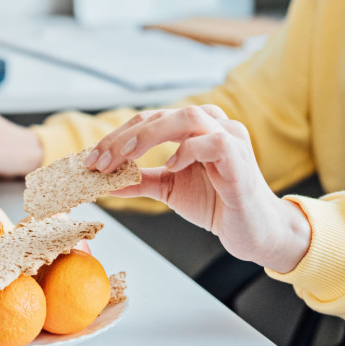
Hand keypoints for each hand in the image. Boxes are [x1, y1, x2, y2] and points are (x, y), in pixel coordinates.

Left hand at [85, 105, 309, 272]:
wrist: (253, 231)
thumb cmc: (216, 202)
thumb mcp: (169, 189)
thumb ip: (140, 181)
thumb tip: (104, 183)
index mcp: (193, 128)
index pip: (148, 120)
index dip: (117, 137)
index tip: (91, 159)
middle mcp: (212, 125)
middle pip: (162, 114)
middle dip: (124, 137)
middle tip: (99, 161)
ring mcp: (229, 138)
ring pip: (188, 117)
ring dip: (149, 135)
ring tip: (125, 157)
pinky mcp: (240, 159)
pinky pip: (214, 142)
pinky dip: (189, 150)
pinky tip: (172, 165)